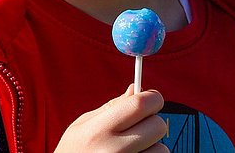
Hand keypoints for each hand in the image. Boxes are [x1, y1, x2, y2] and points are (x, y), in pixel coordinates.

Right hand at [54, 85, 168, 152]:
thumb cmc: (73, 151)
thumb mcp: (82, 126)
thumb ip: (111, 107)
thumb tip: (137, 89)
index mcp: (99, 131)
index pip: (140, 104)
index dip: (151, 97)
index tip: (150, 98)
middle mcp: (114, 150)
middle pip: (157, 125)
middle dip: (152, 121)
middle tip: (138, 125)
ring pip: (161, 148)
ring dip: (152, 145)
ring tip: (132, 147)